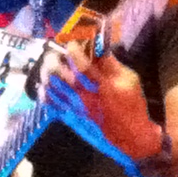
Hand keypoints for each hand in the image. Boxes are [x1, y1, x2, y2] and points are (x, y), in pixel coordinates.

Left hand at [41, 45, 161, 170]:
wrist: (130, 134)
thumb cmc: (133, 105)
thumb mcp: (131, 80)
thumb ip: (113, 64)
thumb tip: (98, 47)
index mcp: (104, 85)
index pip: (83, 65)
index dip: (74, 51)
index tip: (71, 42)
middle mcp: (86, 95)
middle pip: (62, 74)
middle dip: (56, 59)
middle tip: (56, 51)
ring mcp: (76, 105)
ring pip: (53, 86)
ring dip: (48, 72)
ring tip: (50, 64)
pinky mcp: (71, 114)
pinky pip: (52, 103)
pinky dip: (45, 93)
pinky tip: (45, 85)